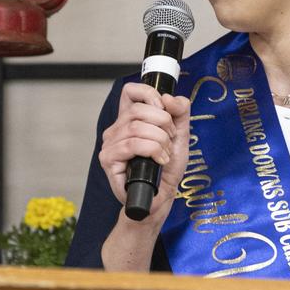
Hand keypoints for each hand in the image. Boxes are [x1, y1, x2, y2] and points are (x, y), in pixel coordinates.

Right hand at [98, 82, 190, 220]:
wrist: (161, 197)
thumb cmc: (166, 168)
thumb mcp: (180, 135)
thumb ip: (180, 112)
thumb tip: (169, 97)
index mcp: (130, 120)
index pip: (131, 91)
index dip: (149, 93)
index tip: (165, 109)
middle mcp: (116, 129)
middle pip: (139, 110)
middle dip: (164, 123)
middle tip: (170, 140)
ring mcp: (110, 144)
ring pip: (137, 128)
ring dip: (160, 140)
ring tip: (166, 154)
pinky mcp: (108, 160)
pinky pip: (132, 145)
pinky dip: (153, 150)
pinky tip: (159, 161)